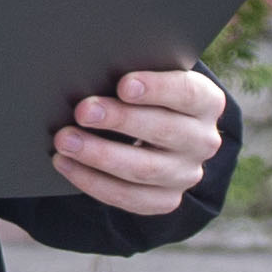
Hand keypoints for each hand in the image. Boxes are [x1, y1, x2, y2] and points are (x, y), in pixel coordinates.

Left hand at [52, 67, 226, 215]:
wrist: (154, 129)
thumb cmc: (143, 93)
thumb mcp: (147, 77)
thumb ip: (132, 77)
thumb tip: (91, 72)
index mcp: (206, 101)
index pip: (187, 93)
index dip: (157, 89)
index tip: (124, 85)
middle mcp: (203, 140)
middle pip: (164, 130)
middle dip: (120, 120)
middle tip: (82, 111)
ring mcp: (186, 174)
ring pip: (144, 169)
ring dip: (100, 154)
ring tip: (65, 140)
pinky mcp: (166, 199)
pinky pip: (130, 197)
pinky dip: (93, 181)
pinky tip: (66, 164)